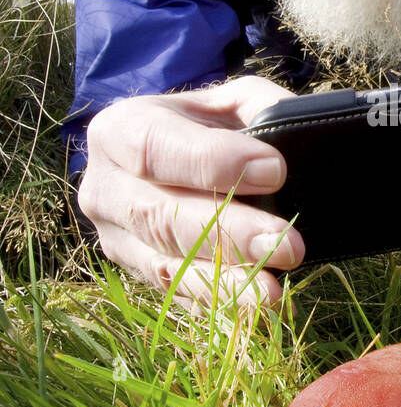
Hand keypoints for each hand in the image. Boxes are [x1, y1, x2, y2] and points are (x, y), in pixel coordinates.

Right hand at [78, 76, 305, 307]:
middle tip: (284, 243)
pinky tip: (254, 303)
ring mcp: (114, 237)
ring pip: (164, 263)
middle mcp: (104, 187)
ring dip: (223, 280)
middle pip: (158, 216)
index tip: (274, 171)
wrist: (179, 160)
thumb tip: (290, 151)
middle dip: (227, 232)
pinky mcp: (135, 273)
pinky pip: (174, 292)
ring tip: (272, 289)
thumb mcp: (232, 103)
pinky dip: (216, 300)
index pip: (154, 148)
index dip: (212, 162)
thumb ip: (261, 112)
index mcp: (118, 130)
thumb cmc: (211, 128)